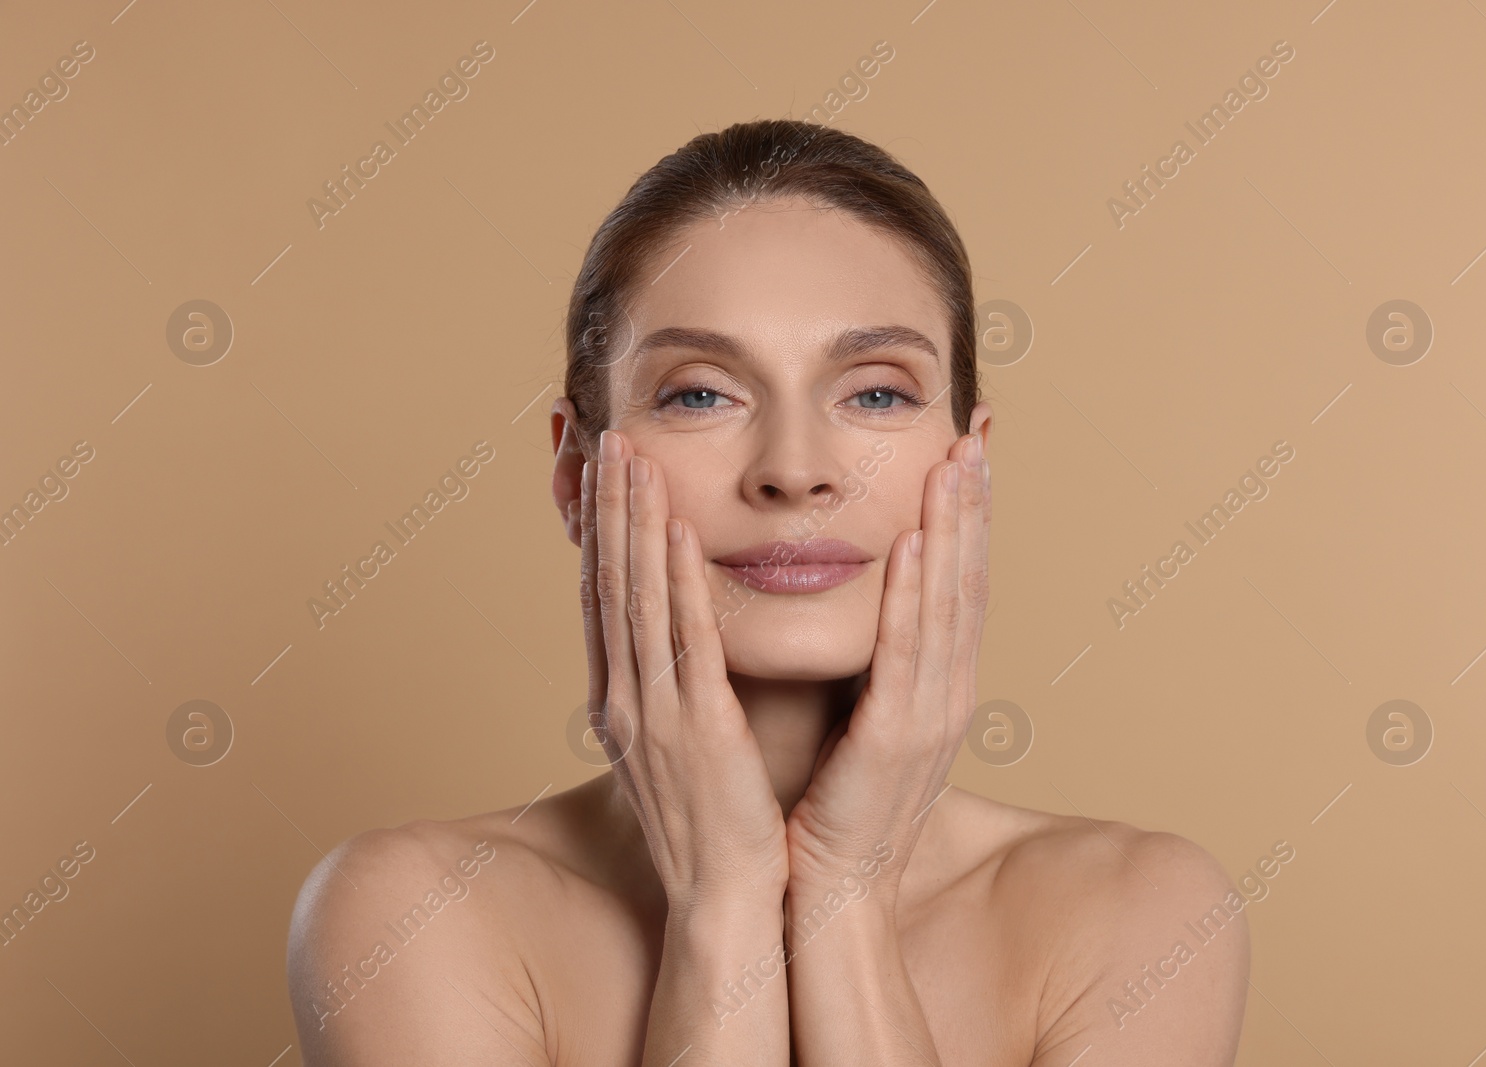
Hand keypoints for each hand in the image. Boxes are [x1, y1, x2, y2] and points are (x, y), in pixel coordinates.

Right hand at [580, 428, 790, 909]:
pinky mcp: (695, 729)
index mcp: (623, 701)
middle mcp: (626, 698)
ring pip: (639, 600)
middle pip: (609, 584)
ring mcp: (654, 713)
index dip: (598, 532)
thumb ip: (673, 690)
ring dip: (633, 525)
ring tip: (630, 458)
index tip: (600, 474)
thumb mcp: (678, 746)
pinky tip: (676, 534)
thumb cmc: (711, 826)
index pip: (604, 598)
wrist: (724, 900)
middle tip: (603, 438)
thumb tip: (676, 648)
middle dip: (606, 508)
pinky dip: (677, 584)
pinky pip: (685, 644)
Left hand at [783, 432, 990, 902]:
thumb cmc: (840, 804)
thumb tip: (868, 613)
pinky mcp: (896, 740)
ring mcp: (929, 715)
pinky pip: (908, 654)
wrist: (835, 889)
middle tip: (975, 435)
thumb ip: (876, 665)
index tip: (966, 455)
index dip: (967, 518)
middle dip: (972, 505)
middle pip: (967, 580)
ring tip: (955, 464)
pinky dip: (916, 596)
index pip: (958, 584)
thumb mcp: (868, 719)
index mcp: (937, 685)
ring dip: (954, 529)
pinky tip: (918, 544)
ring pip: (947, 604)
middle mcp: (947, 692)